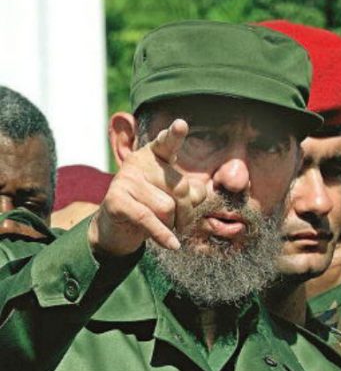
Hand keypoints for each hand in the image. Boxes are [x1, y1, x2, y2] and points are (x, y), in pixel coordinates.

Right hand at [88, 119, 206, 256]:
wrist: (116, 228)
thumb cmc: (151, 206)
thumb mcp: (174, 196)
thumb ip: (190, 192)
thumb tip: (195, 194)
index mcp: (155, 155)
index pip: (167, 143)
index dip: (174, 135)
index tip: (181, 124)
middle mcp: (139, 162)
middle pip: (180, 188)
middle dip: (186, 212)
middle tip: (181, 224)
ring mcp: (125, 179)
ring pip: (167, 207)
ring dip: (170, 224)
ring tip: (160, 225)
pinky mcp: (115, 200)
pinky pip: (149, 219)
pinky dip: (162, 235)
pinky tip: (173, 245)